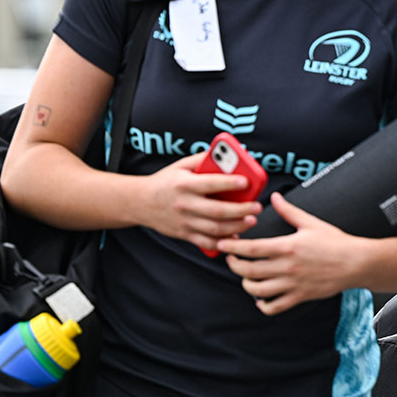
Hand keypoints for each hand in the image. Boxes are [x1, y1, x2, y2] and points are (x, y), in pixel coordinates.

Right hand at [139, 153, 260, 251]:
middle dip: (240, 210)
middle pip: (217, 211)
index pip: (210, 183)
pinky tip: (235, 237)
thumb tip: (227, 153)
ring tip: (251, 221)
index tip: (246, 182)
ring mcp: (184, 221)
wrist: (140, 202)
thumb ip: (202, 159)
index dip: (230, 183)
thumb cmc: (165, 181)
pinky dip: (222, 242)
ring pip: (214, 229)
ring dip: (236, 227)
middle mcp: (185, 204)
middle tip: (257, 207)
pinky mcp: (184, 234)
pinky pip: (205, 241)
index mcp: (185, 184)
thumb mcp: (181, 166)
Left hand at [217, 192, 361, 314]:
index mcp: (287, 247)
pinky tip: (261, 298)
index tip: (223, 244)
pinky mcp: (299, 296)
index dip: (233, 247)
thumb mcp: (310, 222)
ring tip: (245, 277)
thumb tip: (274, 196)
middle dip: (234, 265)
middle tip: (231, 258)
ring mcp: (292, 284)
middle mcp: (287, 267)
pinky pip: (275, 307)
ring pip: (257, 291)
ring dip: (246, 284)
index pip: (252, 249)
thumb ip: (289, 211)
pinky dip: (263, 305)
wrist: (356, 262)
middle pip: (248, 271)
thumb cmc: (335, 241)